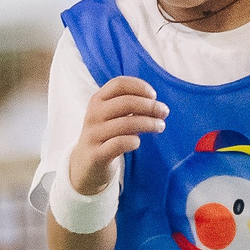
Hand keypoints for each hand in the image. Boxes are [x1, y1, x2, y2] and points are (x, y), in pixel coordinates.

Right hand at [67, 75, 166, 197]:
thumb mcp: (109, 115)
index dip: (139, 86)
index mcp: (97, 100)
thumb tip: (155, 103)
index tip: (153, 96)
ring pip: (126, 123)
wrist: (85, 164)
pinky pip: (119, 144)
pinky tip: (138, 142)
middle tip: (164, 112)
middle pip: (126, 102)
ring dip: (149, 123)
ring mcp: (93, 135)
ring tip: (160, 126)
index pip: (119, 84)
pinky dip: (133, 141)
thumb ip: (127, 105)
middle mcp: (93, 115)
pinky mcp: (96, 154)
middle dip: (150, 106)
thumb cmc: (105, 135)